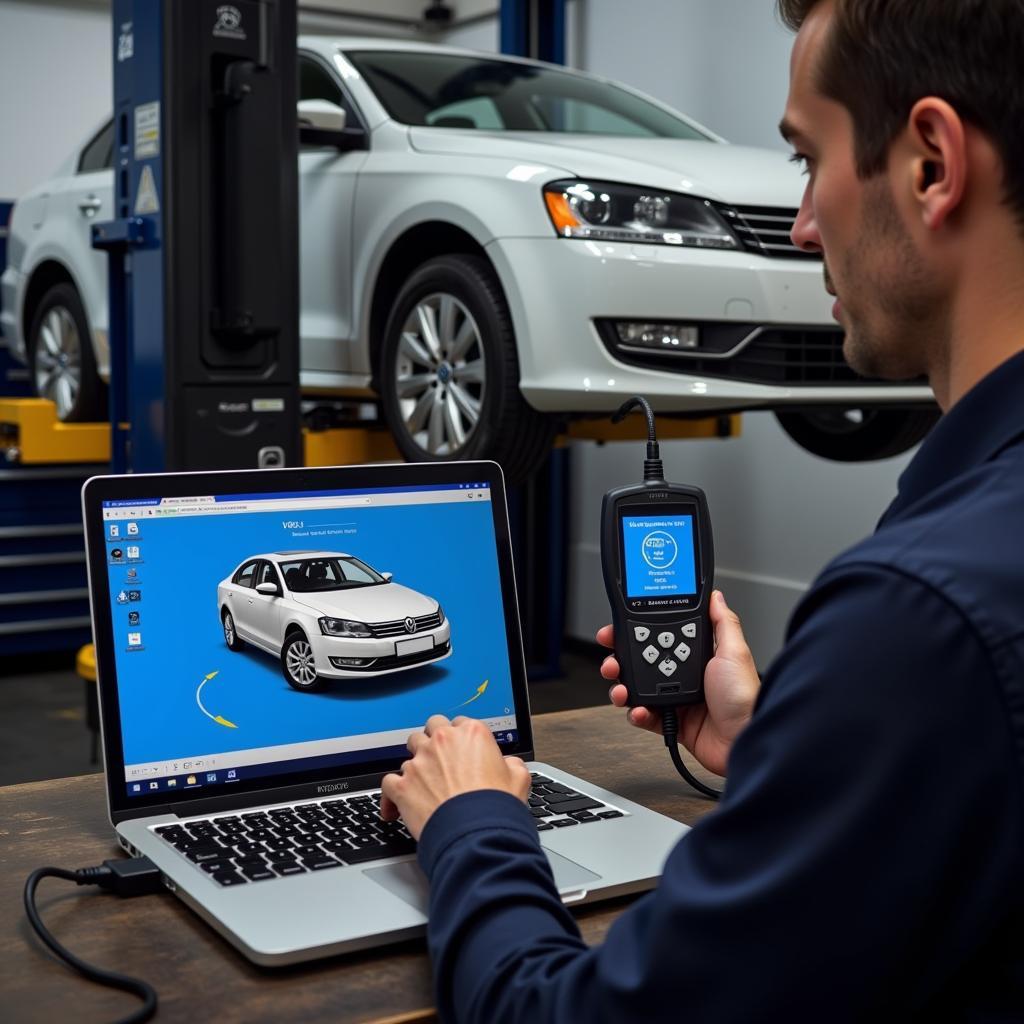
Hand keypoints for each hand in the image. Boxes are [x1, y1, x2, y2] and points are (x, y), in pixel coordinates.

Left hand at [380, 714, 531, 840]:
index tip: (461, 751)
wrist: (475, 835)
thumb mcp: (518, 779)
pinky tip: (396, 808)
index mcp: (471, 734)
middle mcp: (442, 742)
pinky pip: (388, 782)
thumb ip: (512, 763)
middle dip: (433, 741)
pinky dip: (390, 795)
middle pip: (430, 728)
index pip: (459, 724)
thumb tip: (509, 764)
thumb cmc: (496, 807)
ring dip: (415, 768)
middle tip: (440, 760)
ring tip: (423, 787)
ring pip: (409, 755)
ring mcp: (419, 763)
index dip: (460, 738)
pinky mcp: (402, 786)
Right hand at [598, 590, 759, 776]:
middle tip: (612, 660)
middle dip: (620, 660)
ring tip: (619, 688)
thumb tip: (716, 596)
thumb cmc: (744, 697)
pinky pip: (645, 716)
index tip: (619, 629)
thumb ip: (722, 622)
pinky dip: (636, 713)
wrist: (745, 739)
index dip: (637, 633)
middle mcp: (684, 676)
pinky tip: (639, 710)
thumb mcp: (735, 652)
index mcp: (696, 656)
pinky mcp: (672, 723)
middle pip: (642, 662)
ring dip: (622, 687)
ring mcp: (676, 699)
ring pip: (637, 689)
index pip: (659, 637)